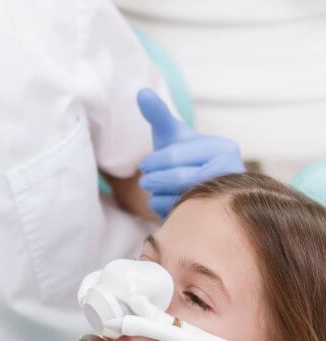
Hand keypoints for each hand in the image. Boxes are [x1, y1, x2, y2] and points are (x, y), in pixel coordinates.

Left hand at [137, 88, 244, 217]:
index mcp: (223, 148)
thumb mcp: (172, 135)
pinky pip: (180, 215)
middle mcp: (230, 173)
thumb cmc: (185, 158)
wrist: (199, 188)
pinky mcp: (213, 217)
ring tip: (155, 190)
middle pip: (179, 178)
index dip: (154, 162)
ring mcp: (224, 198)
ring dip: (159, 196)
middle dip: (155, 179)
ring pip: (179, 199)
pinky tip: (166, 204)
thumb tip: (141, 92)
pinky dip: (166, 210)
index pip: (176, 156)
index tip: (144, 165)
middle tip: (144, 181)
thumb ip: (159, 115)